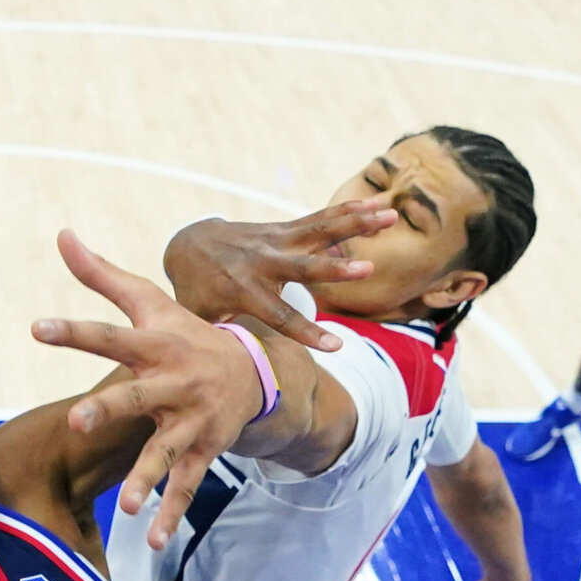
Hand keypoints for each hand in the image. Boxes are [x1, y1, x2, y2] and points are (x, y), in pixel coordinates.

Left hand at [35, 231, 282, 549]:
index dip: (73, 331)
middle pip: (135, 396)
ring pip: (164, 451)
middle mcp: (173, 382)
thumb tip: (61, 233)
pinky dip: (170, 514)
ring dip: (145, 478)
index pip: (108, 334)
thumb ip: (101, 274)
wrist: (255, 370)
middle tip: (76, 421)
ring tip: (126, 502)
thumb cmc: (186, 332)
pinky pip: (185, 485)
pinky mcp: (202, 450)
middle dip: (108, 409)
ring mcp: (190, 420)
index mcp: (154, 345)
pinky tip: (152, 539)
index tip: (36, 328)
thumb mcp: (149, 302)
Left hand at [160, 205, 393, 350]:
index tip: (335, 347)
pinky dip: (350, 211)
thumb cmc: (198, 292)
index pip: (279, 316)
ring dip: (357, 223)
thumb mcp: (202, 319)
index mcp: (244, 291)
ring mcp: (274, 241)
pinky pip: (321, 219)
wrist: (189, 244)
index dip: (306, 332)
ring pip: (320, 231)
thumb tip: (230, 374)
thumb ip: (222, 339)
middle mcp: (263, 263)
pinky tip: (379, 205)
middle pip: (304, 267)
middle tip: (368, 269)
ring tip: (391, 217)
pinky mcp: (284, 229)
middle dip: (335, 269)